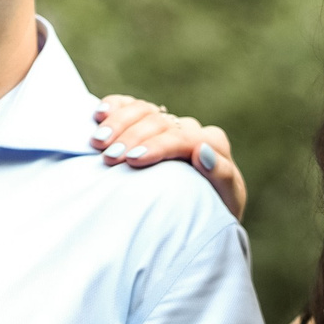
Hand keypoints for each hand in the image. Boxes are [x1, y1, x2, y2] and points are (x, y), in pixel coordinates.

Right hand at [92, 96, 246, 220]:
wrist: (201, 217)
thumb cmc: (214, 212)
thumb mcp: (225, 201)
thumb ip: (221, 175)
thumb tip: (201, 151)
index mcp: (213, 144)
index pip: (184, 137)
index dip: (158, 146)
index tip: (133, 160)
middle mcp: (190, 129)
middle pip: (159, 122)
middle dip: (132, 138)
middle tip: (109, 158)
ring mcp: (168, 124)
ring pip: (143, 110)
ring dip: (118, 123)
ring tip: (98, 142)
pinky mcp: (149, 124)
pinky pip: (130, 106)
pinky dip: (114, 106)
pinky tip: (99, 115)